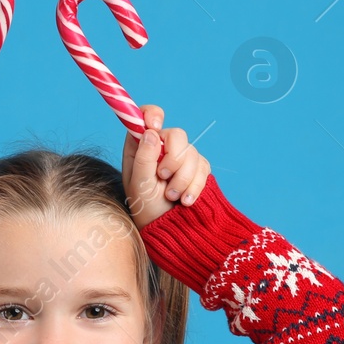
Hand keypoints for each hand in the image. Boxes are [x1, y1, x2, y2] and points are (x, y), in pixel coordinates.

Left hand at [121, 103, 210, 229]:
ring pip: (192, 153)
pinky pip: (204, 168)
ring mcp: (181, 157)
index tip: (155, 126)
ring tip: (172, 196)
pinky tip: (185, 200)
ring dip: (182, 179)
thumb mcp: (139, 184)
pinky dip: (194, 186)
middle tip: (163, 177)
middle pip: (177, 134)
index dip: (153, 115)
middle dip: (173, 159)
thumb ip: (143, 157)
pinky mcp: (198, 169)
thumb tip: (151, 133)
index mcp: (141, 146)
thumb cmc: (146, 206)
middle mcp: (162, 147)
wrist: (169, 228)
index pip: (147, 116)